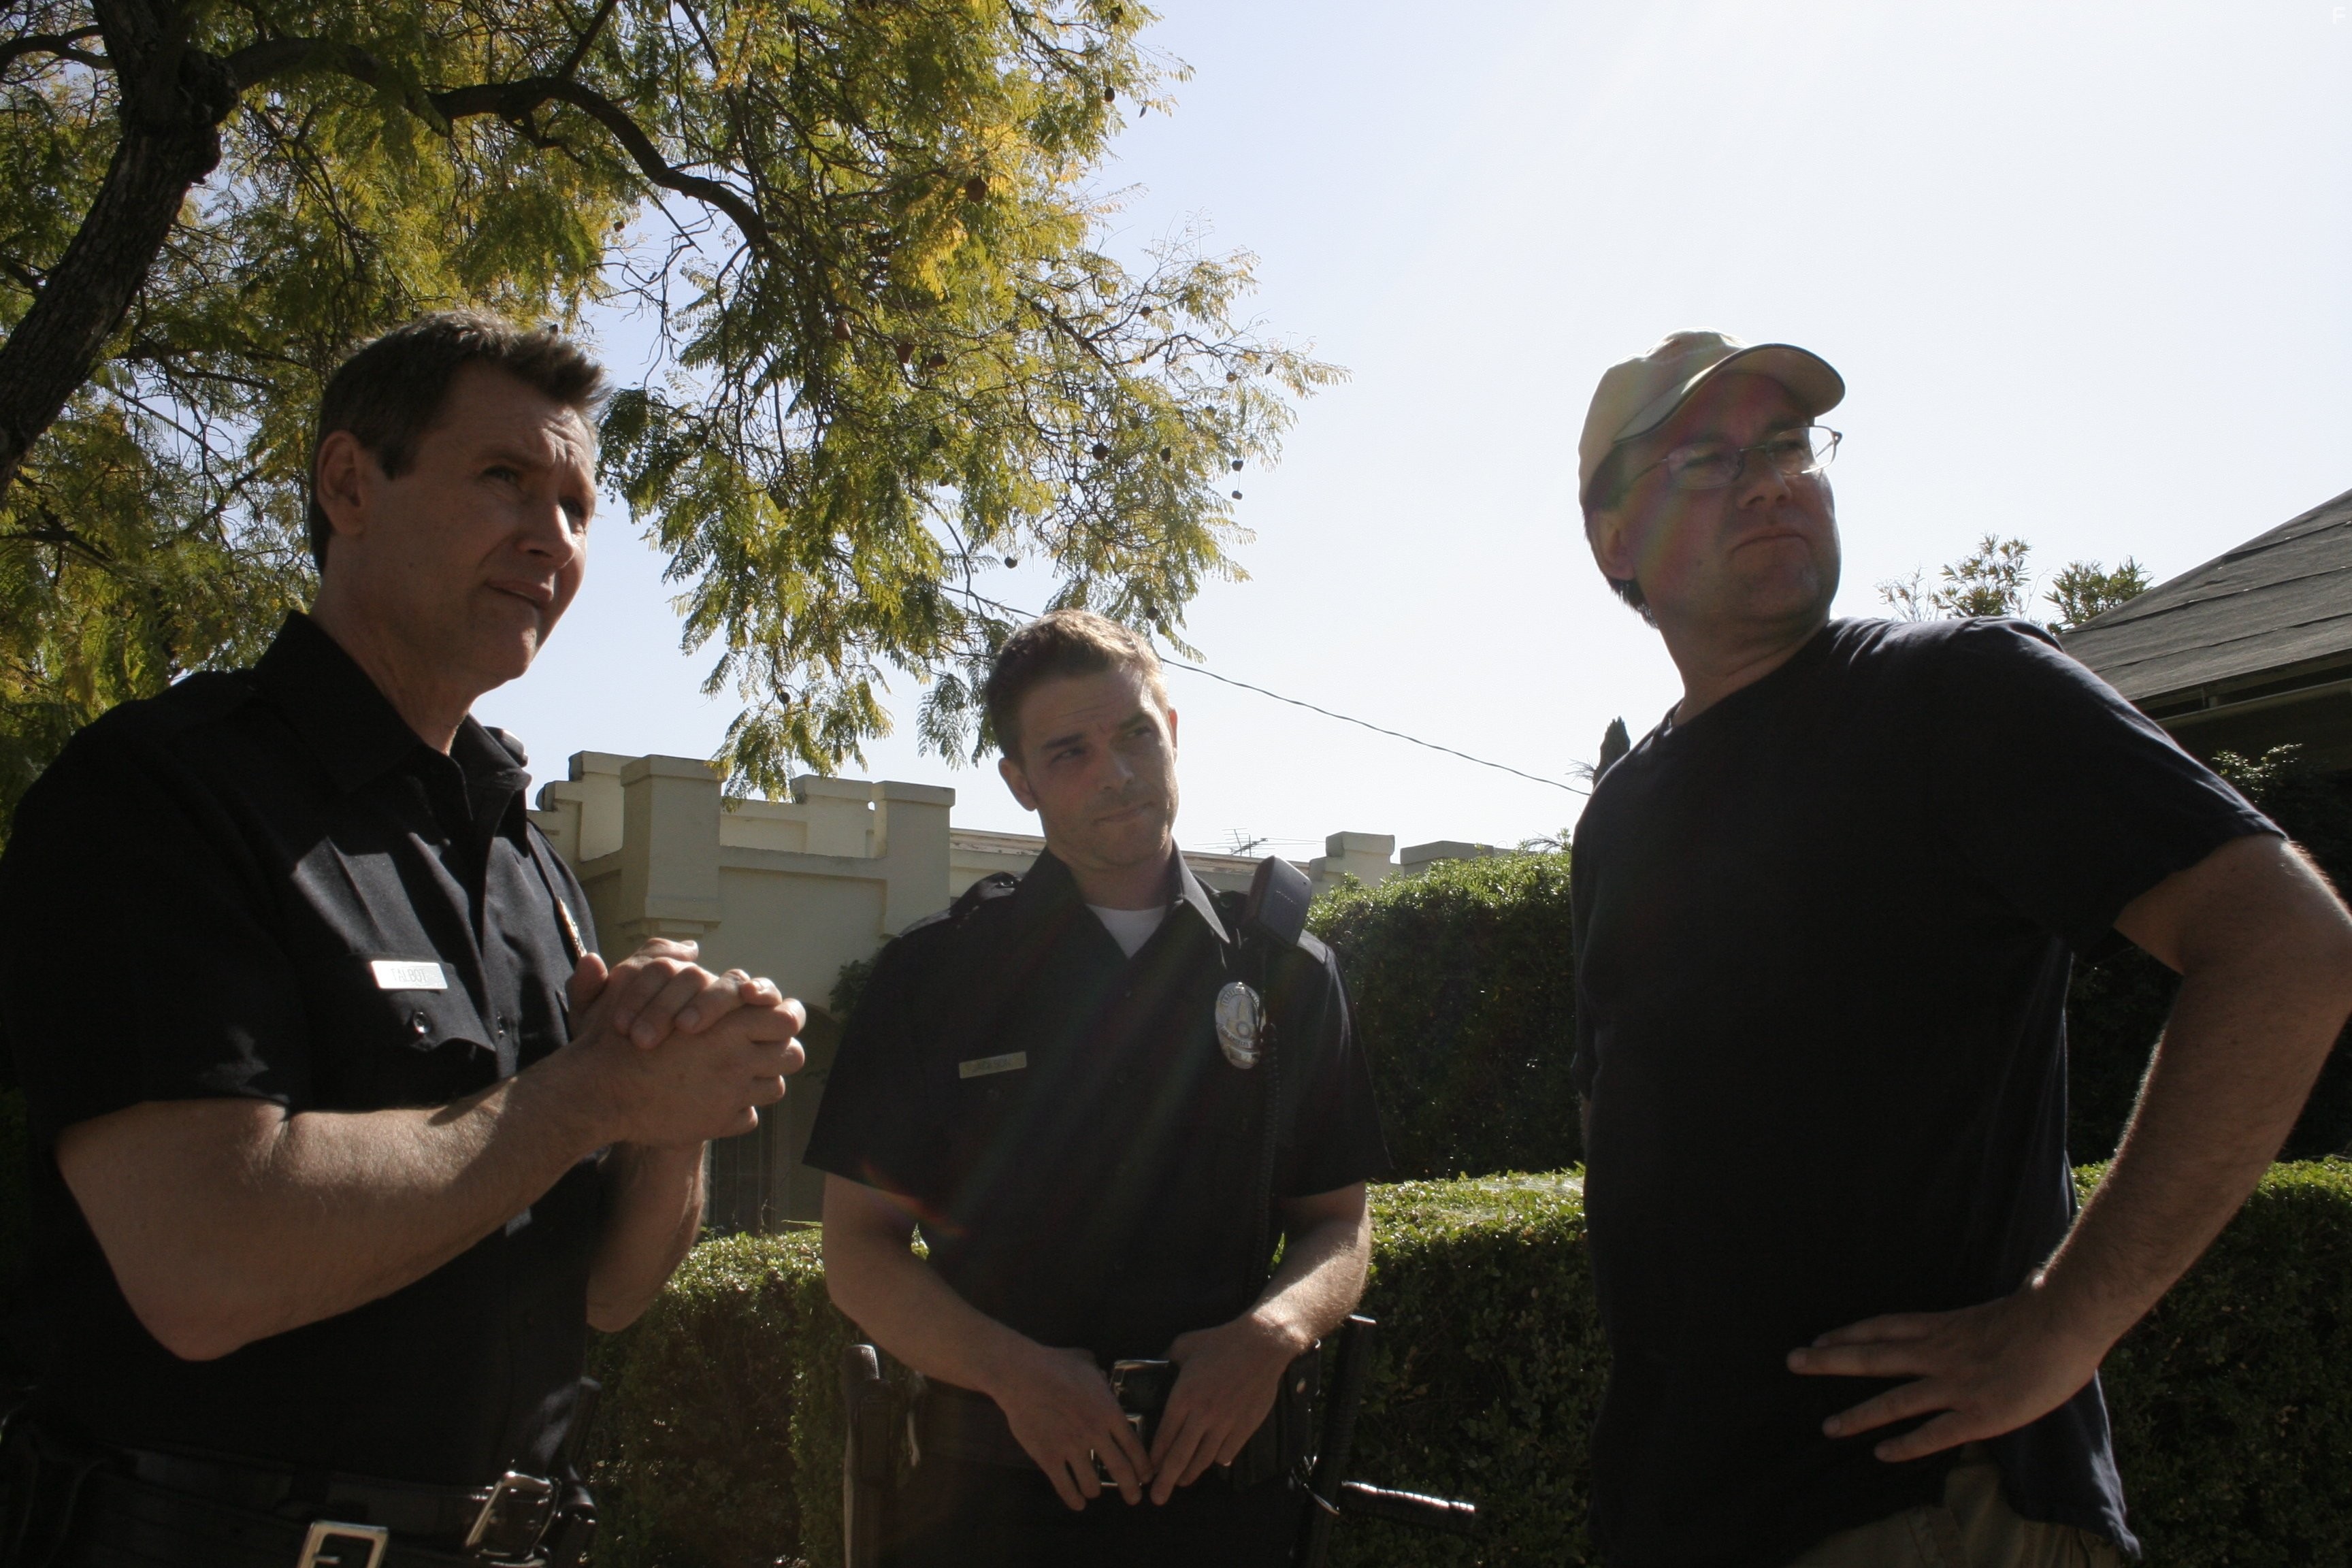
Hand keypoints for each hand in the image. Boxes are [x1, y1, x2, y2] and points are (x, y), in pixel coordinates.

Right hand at [562, 956, 805, 1147]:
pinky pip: (749, 1116)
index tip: (773, 1014)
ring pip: (774, 1087)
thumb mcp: (633, 982)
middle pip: (792, 1055)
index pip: (787, 1018)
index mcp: (729, 1023)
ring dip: (762, 1078)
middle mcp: (739, 1060)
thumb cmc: (615, 1035)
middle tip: (766, 1045)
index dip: (784, 1014)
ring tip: (742, 1071)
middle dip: (782, 1048)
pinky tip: (718, 1098)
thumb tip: (691, 948)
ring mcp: (732, 1095)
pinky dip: (739, 1107)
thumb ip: (662, 957)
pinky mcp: (720, 1124)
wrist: (600, 1092)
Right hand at [990, 1344, 1153, 1510]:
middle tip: (1133, 1499)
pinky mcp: (1049, 1458)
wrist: (1022, 1375)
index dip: (1143, 1466)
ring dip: (1095, 1491)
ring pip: (1092, 1484)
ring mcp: (1072, 1447)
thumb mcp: (1086, 1362)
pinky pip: (1065, 1487)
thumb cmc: (1054, 1364)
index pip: (1134, 1446)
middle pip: (1121, 1470)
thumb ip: (1099, 1373)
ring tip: (1094, 1492)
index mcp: (1109, 1411)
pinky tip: (1076, 1503)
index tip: (1146, 1476)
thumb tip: (1102, 1375)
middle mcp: (1095, 1433)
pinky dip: (1073, 1499)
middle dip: (1131, 1489)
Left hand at [1147, 1314, 1298, 1502]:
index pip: (1164, 1437)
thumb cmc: (1221, 1342)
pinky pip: (1227, 1452)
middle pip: (1180, 1457)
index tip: (1147, 1471)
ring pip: (1203, 1458)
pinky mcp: (1244, 1426)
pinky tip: (1211, 1462)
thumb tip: (1150, 1364)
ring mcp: (1225, 1423)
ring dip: (1190, 1474)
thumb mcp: (1184, 1345)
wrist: (1261, 1345)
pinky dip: (1217, 1460)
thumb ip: (1164, 1358)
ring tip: (1181, 1481)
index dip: (1154, 1458)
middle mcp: (1202, 1415)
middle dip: (1165, 1480)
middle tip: (1156, 1498)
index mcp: (1184, 1397)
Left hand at [1786, 1282, 2110, 1462]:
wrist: (2064, 1322)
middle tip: (1793, 1362)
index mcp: (1943, 1327)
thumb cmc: (2040, 1313)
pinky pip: (1933, 1434)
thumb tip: (1970, 1326)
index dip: (1849, 1333)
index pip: (1882, 1328)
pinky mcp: (1979, 1414)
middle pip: (1871, 1356)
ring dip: (1857, 1415)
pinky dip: (1905, 1445)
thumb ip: (1972, 1325)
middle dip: (1829, 1360)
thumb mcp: (1993, 1311)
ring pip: (1893, 1400)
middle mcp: (1938, 1353)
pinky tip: (1882, 1454)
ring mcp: (1956, 1385)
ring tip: (1828, 1427)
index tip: (1820, 1337)